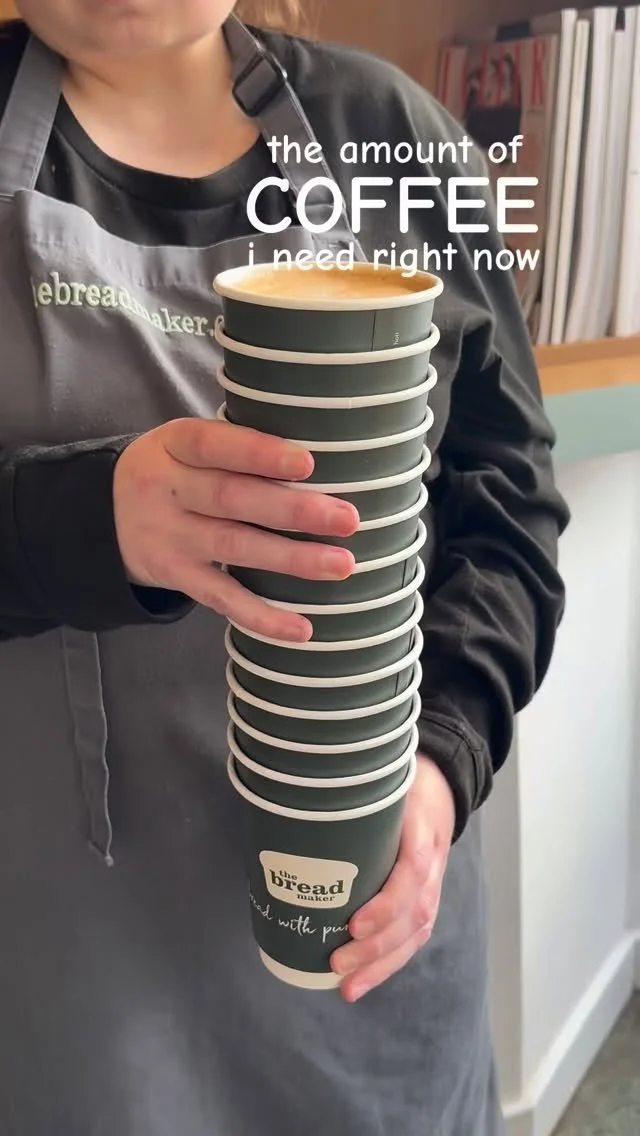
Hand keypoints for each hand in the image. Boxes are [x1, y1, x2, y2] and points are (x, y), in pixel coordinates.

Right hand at [113, 418, 358, 640]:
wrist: (104, 516)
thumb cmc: (175, 470)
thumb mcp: (186, 444)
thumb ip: (236, 446)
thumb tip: (322, 455)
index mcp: (174, 444)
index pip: (214, 445)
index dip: (259, 453)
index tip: (308, 463)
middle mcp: (166, 489)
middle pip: (232, 498)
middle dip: (294, 509)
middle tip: (348, 519)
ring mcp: (168, 537)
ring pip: (233, 547)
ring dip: (291, 558)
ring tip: (341, 565)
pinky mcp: (174, 577)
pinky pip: (220, 598)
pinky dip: (261, 616)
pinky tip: (300, 628)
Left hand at [331, 755, 454, 1001]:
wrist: (442, 781)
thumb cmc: (399, 781)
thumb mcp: (382, 778)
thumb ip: (349, 796)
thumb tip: (290, 811)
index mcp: (421, 829)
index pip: (412, 872)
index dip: (386, 904)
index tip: (353, 924)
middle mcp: (432, 862)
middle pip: (413, 914)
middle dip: (376, 948)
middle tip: (335, 964)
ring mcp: (434, 882)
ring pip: (416, 932)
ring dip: (382, 965)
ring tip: (348, 988)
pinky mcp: (428, 895)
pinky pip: (414, 935)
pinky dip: (390, 961)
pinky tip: (364, 979)